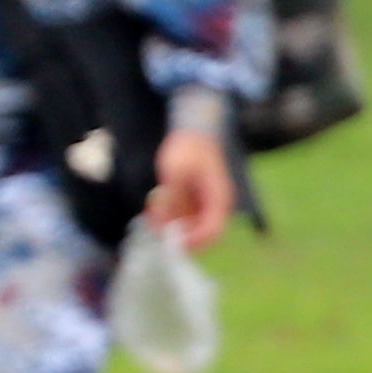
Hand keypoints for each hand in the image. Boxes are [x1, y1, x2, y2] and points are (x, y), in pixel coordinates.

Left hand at [146, 122, 237, 249]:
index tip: (170, 241)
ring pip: (190, 226)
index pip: (212, 232)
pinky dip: (170, 216)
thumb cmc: (188, 149)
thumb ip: (170, 201)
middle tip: (155, 227)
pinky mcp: (196, 200)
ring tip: (153, 213)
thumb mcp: (175, 173)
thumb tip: (163, 225)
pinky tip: (155, 207)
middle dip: (177, 234)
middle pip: (200, 233)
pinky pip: (184, 216)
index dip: (193, 242)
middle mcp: (215, 205)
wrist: (193, 130)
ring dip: (171, 225)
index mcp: (218, 199)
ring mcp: (206, 203)